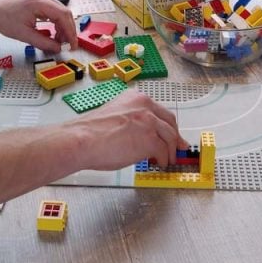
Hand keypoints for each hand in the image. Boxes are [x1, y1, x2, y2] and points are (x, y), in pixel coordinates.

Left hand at [0, 0, 76, 52]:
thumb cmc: (4, 19)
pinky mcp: (39, 0)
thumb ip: (43, 42)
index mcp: (40, 2)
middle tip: (67, 45)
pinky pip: (53, 11)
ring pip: (60, 12)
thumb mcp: (24, 35)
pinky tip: (52, 32)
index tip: (72, 45)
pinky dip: (56, 22)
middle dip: (68, 30)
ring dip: (62, 27)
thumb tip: (58, 48)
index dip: (70, 32)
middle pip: (65, 13)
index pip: (64, 16)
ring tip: (58, 41)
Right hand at [71, 90, 189, 169]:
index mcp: (135, 98)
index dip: (167, 125)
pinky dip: (163, 160)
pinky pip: (164, 151)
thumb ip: (132, 121)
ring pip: (170, 137)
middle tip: (178, 147)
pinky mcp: (150, 139)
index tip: (171, 133)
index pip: (159, 111)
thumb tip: (142, 137)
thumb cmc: (91, 133)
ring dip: (170, 151)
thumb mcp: (116, 116)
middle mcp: (145, 106)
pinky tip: (159, 164)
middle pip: (170, 122)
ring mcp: (149, 121)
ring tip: (167, 160)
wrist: (82, 140)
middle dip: (175, 137)